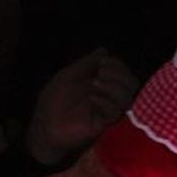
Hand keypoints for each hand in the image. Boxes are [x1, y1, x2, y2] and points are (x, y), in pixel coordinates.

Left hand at [25, 50, 139, 165]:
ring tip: (95, 84)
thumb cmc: (54, 101)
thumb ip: (87, 64)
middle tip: (100, 72)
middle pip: (131, 84)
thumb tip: (104, 50)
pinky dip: (106, 102)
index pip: (123, 72)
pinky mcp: (104, 125)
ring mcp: (107, 111)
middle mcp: (108, 97)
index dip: (117, 64)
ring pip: (128, 98)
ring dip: (114, 87)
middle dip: (119, 74)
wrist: (44, 125)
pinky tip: (92, 99)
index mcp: (102, 84)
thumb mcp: (69, 75)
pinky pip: (116, 113)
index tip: (102, 61)